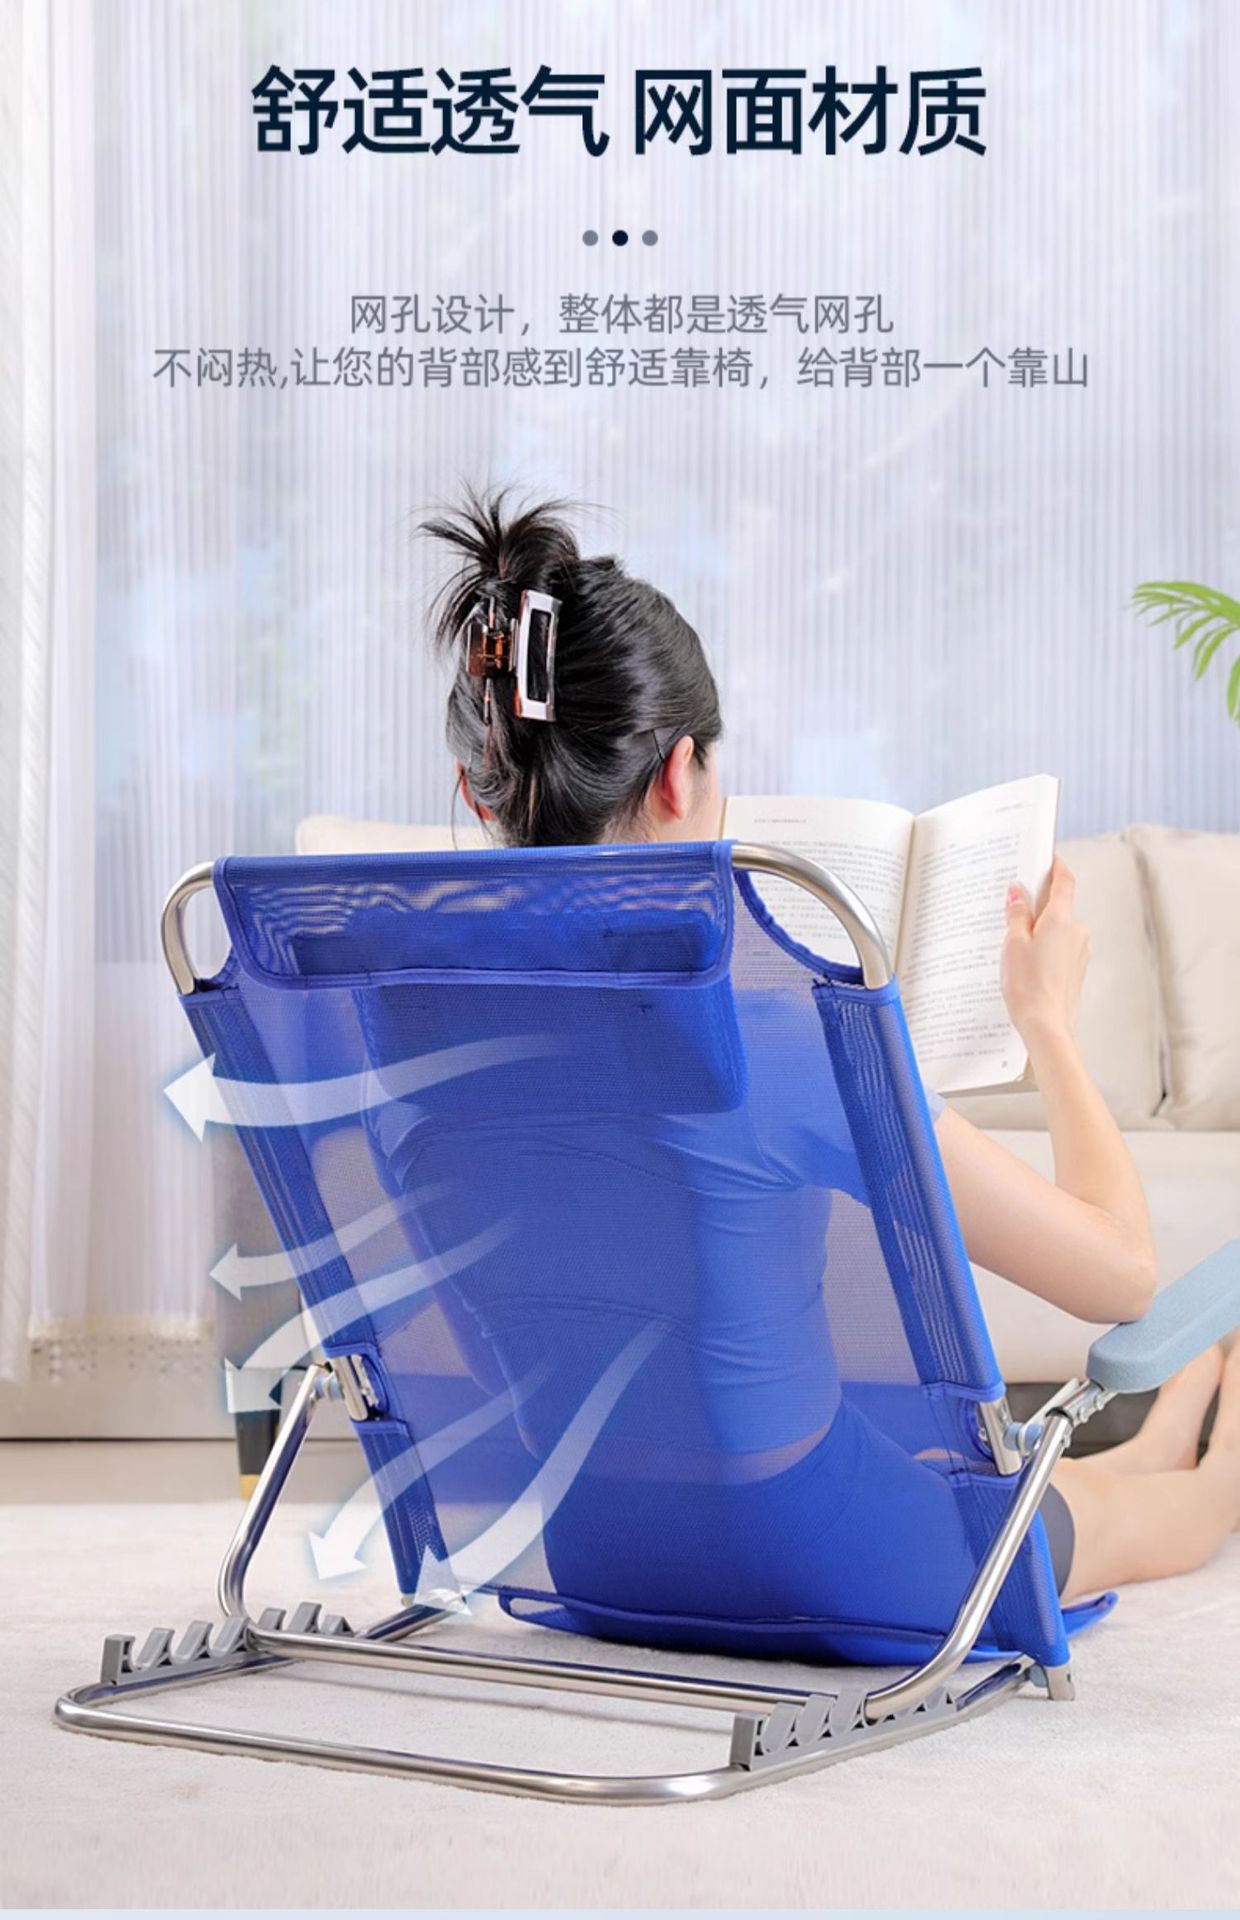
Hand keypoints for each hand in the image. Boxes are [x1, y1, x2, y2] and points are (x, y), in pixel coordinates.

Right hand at [1000, 857, 1089, 1045]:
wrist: (1047, 1025)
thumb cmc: (1028, 987)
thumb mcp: (1013, 945)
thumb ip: (1017, 915)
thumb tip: (1018, 894)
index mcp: (1061, 920)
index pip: (1064, 882)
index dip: (1056, 867)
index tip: (1048, 858)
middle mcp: (1076, 932)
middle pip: (1058, 907)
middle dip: (1037, 907)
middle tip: (1012, 912)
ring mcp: (1080, 951)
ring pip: (1059, 930)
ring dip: (1040, 932)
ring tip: (1015, 949)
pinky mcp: (1077, 969)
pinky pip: (1061, 949)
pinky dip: (1046, 949)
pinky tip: (1027, 966)